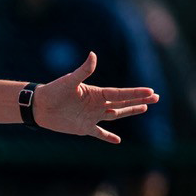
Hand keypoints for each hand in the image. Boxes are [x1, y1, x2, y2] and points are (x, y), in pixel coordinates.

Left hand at [33, 52, 158, 143]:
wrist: (39, 106)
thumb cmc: (53, 91)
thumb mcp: (70, 81)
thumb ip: (83, 70)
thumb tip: (93, 54)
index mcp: (96, 93)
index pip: (120, 94)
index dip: (135, 93)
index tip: (151, 92)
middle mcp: (97, 104)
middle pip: (122, 103)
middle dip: (139, 101)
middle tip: (156, 98)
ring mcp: (91, 116)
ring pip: (115, 115)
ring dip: (129, 112)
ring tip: (144, 109)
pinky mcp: (83, 128)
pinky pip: (99, 133)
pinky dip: (107, 137)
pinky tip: (117, 141)